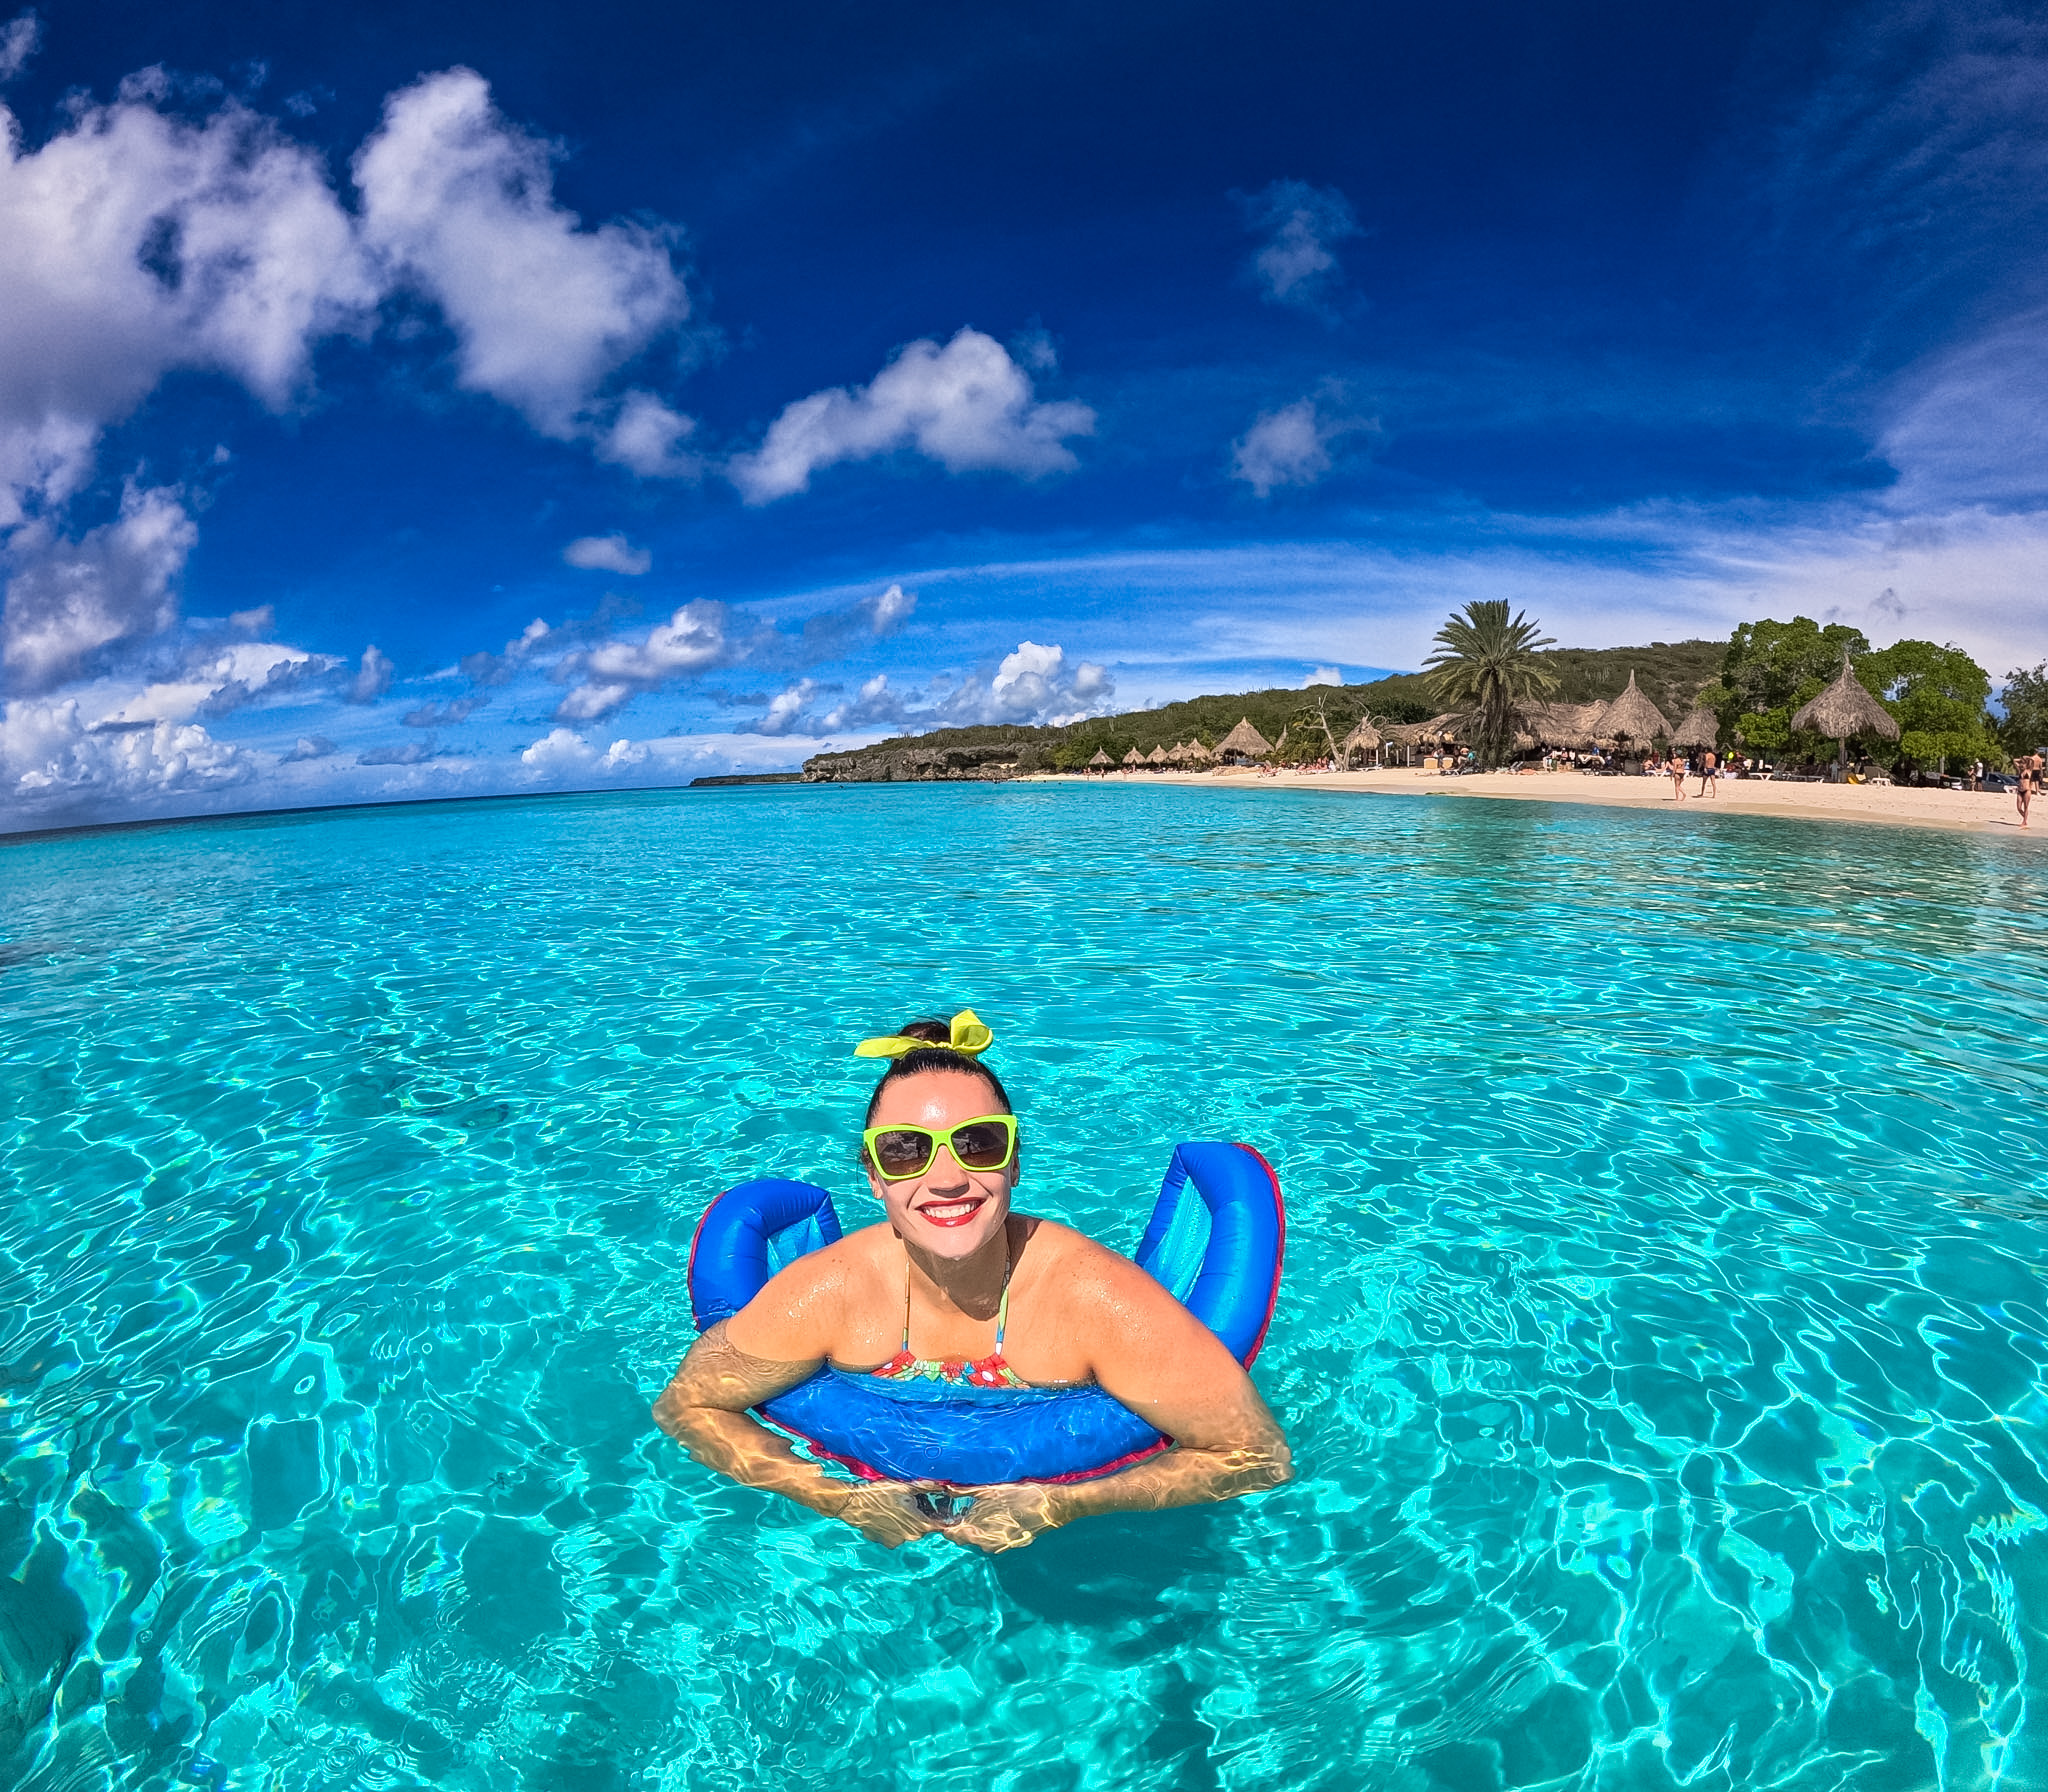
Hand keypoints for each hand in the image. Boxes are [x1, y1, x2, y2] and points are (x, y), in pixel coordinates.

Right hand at [833, 1480, 951, 1548]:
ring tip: (896, 1508)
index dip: (940, 1517)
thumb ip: (926, 1487)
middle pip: (922, 1528)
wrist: (854, 1504)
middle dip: (920, 1517)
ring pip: (908, 1531)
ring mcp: (896, 1542)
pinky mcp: (884, 1542)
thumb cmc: (881, 1493)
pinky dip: (893, 1528)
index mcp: (919, 1524)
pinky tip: (885, 1516)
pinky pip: (895, 1535)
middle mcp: (910, 1537)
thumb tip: (943, 1484)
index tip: (938, 1509)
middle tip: (912, 1503)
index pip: (938, 1525)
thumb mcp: (905, 1487)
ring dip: (906, 1523)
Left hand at [938, 1483, 1068, 1552]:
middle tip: (955, 1508)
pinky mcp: (1010, 1542)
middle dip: (958, 1525)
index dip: (945, 1525)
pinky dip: (986, 1529)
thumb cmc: (1024, 1496)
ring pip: (977, 1539)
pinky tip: (991, 1514)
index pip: (952, 1535)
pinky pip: (990, 1538)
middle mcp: (987, 1545)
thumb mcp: (994, 1491)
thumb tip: (946, 1487)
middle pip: (964, 1538)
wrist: (1055, 1507)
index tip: (940, 1514)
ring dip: (972, 1527)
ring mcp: (1000, 1546)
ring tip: (972, 1509)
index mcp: (979, 1534)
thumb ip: (968, 1492)